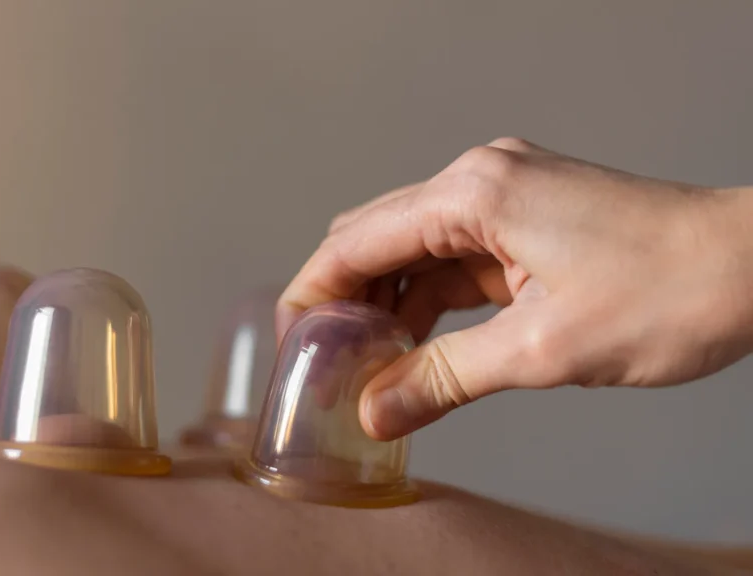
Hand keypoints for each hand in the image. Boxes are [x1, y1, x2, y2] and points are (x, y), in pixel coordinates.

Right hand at [278, 138, 752, 439]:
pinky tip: (417, 346)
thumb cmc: (670, 291)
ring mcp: (505, 198)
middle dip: (344, 299)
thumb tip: (374, 410)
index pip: (357, 242)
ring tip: (366, 366)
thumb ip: (443, 378)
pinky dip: (429, 302)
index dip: (312, 293)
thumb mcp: (542, 351)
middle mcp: (480, 183)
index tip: (291, 344)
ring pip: (414, 251)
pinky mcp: (526, 221)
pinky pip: (454, 261)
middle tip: (324, 363)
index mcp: (473, 196)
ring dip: (387, 305)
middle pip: (376, 238)